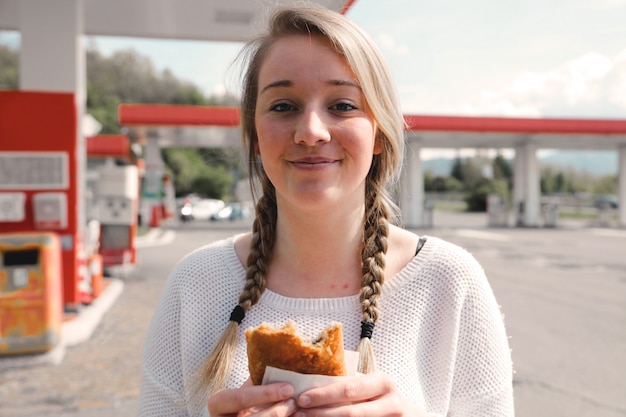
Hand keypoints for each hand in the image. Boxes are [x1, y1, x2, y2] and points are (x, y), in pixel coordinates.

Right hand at [207, 379, 297, 416]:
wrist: (244, 411)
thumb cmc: (247, 398)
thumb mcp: (247, 387)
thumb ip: (257, 379)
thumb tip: (282, 363)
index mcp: (218, 404)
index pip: (239, 398)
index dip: (264, 394)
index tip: (288, 387)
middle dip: (275, 412)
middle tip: (294, 402)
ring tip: (297, 410)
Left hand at [293, 372, 426, 415]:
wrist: (411, 416)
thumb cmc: (383, 397)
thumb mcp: (372, 386)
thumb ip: (350, 386)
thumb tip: (311, 386)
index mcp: (382, 383)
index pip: (349, 389)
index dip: (323, 395)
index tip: (302, 398)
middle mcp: (390, 403)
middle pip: (350, 412)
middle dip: (320, 413)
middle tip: (299, 413)